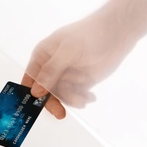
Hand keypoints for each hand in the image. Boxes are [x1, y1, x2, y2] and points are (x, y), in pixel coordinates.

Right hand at [22, 11, 136, 118]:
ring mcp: (65, 76)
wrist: (116, 33)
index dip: (31, 92)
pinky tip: (91, 96)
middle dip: (53, 102)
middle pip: (44, 91)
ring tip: (85, 98)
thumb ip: (51, 71)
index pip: (30, 78)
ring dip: (71, 99)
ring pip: (60, 96)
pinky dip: (81, 99)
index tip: (38, 104)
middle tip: (60, 113)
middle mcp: (50, 68)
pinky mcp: (79, 83)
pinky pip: (74, 97)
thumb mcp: (68, 51)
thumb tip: (35, 91)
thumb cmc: (89, 35)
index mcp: (42, 57)